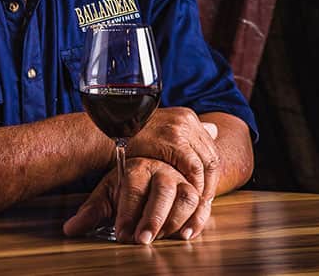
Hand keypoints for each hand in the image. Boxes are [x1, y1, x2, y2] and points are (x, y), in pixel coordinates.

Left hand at [63, 158, 211, 243]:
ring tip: (164, 239)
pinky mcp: (197, 190)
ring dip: (177, 219)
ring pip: (187, 195)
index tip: (122, 234)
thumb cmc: (127, 186)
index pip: (134, 187)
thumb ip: (92, 212)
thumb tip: (69, 229)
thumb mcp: (107, 195)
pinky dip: (198, 220)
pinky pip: (203, 203)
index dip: (128, 212)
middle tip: (142, 240)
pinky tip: (186, 235)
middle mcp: (162, 170)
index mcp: (137, 168)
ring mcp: (182, 178)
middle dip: (153, 217)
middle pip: (163, 189)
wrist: (152, 167)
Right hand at [125, 108, 218, 226]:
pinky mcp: (175, 140)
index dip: (209, 171)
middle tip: (205, 200)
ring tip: (198, 202)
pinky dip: (194, 183)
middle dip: (211, 180)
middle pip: (211, 154)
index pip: (209, 147)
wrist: (104, 136)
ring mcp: (181, 128)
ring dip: (205, 184)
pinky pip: (193, 167)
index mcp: (186, 116)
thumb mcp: (160, 132)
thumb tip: (214, 130)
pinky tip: (188, 195)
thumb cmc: (128, 138)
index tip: (205, 188)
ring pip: (206, 161)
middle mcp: (187, 119)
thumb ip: (185, 134)